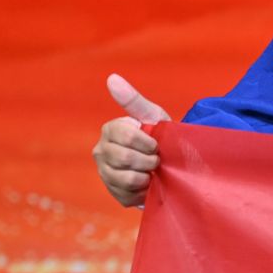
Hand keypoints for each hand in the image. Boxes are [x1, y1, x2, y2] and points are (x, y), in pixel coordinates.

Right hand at [93, 73, 172, 208]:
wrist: (171, 164)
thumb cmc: (161, 136)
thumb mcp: (152, 116)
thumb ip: (133, 100)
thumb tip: (111, 77)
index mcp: (110, 130)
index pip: (126, 136)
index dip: (147, 143)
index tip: (157, 144)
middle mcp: (101, 151)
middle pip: (124, 158)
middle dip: (149, 160)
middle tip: (158, 160)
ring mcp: (105, 173)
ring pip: (125, 178)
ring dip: (147, 175)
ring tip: (153, 172)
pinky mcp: (114, 192)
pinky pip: (128, 195)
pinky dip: (143, 191)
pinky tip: (148, 184)